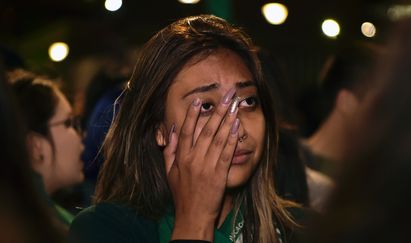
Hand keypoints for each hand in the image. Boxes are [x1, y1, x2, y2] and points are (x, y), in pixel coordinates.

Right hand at [163, 88, 239, 240]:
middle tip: (226, 96)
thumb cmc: (181, 194)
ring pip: (218, 139)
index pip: (186, 131)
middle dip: (217, 111)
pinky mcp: (219, 175)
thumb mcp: (169, 172)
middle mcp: (193, 160)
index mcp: (181, 158)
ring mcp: (207, 167)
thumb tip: (171, 129)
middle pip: (206, 130)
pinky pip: (227, 154)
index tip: (199, 101)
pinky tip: (237, 127)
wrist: (193, 216)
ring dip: (227, 121)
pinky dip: (232, 139)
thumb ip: (169, 150)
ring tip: (234, 106)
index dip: (192, 115)